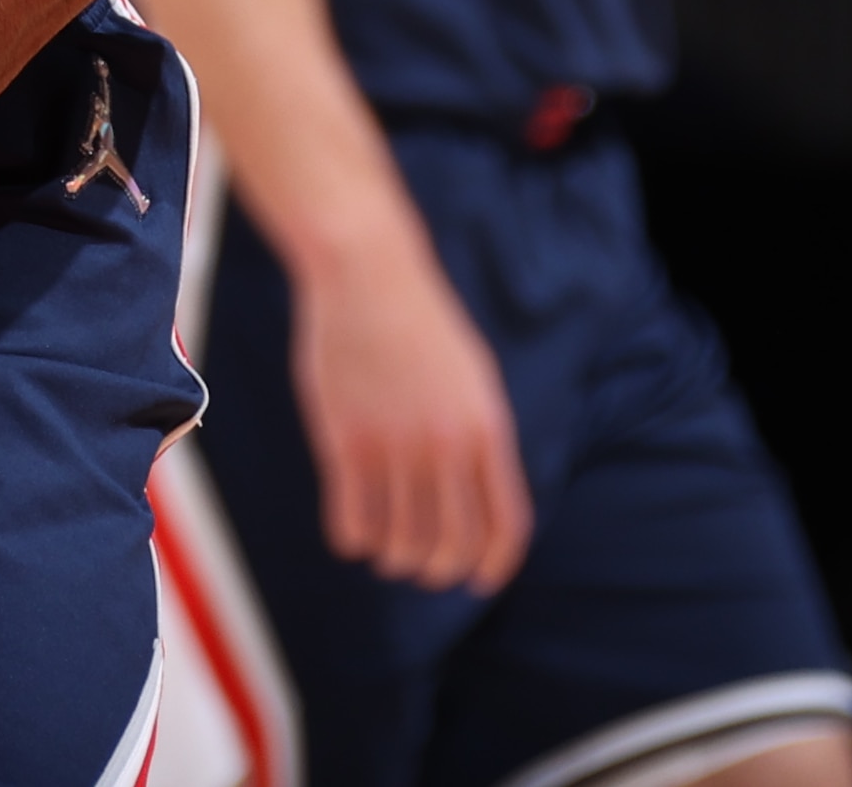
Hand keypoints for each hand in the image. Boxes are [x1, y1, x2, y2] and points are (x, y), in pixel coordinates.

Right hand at [292, 233, 529, 591]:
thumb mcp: (472, 377)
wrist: (367, 271)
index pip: (506, 524)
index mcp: (487, 428)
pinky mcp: (345, 439)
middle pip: (452, 545)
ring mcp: (394, 444)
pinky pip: (352, 520)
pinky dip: (354, 541)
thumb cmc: (420, 321)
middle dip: (438, 572)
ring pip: (401, 543)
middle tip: (421, 568)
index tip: (480, 581)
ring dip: (394, 560)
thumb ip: (480, 436)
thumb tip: (481, 496)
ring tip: (386, 552)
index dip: (495, 565)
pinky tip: (352, 534)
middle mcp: (446, 444)